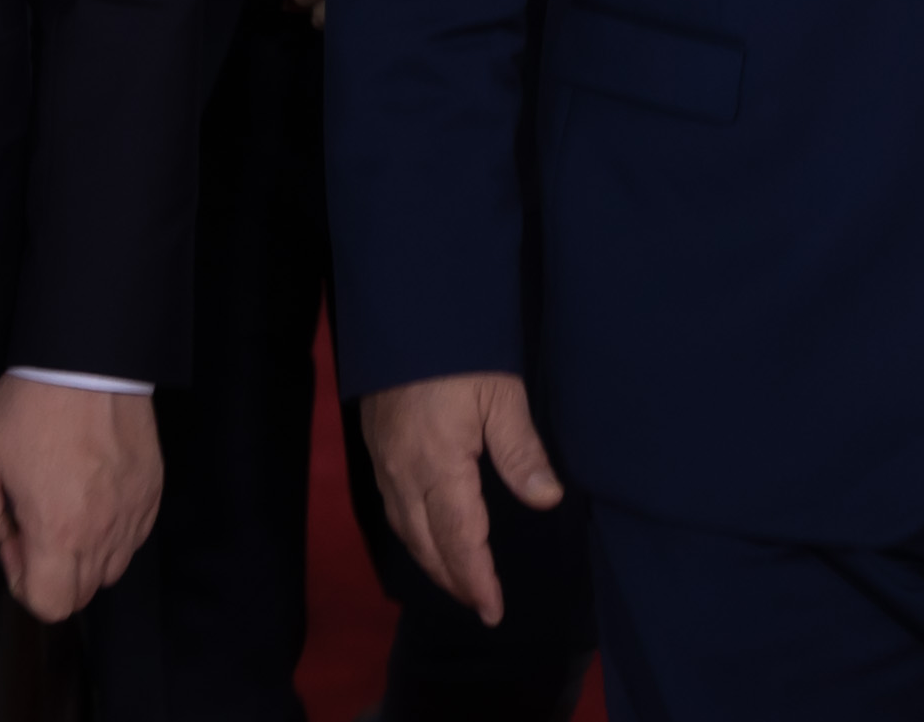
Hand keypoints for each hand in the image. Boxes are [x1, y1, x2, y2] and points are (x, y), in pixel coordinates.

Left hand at [0, 375, 160, 622]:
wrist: (86, 361)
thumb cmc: (31, 408)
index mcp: (58, 531)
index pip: (51, 604)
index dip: (24, 583)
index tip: (15, 538)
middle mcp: (102, 533)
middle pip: (82, 593)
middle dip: (53, 572)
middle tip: (36, 520)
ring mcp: (133, 514)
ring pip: (111, 569)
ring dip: (84, 555)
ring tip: (66, 507)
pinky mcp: (151, 493)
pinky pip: (132, 537)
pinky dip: (111, 531)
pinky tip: (92, 493)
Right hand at [359, 371, 564, 625]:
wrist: (403, 312)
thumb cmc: (458, 351)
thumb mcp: (501, 394)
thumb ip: (521, 451)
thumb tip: (546, 499)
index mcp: (438, 466)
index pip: (458, 539)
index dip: (475, 579)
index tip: (492, 610)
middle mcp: (404, 473)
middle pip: (426, 544)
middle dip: (453, 579)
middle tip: (480, 605)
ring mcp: (385, 462)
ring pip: (405, 529)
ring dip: (431, 561)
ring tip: (457, 580)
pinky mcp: (377, 447)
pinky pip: (393, 508)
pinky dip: (413, 534)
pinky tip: (427, 534)